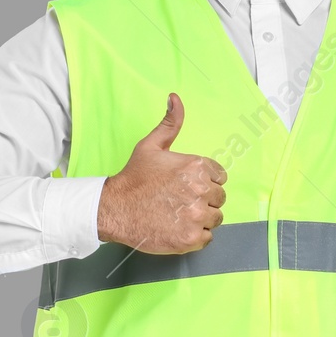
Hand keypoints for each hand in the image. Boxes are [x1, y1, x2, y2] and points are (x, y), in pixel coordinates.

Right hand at [97, 92, 227, 253]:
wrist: (116, 209)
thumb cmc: (134, 178)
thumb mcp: (151, 146)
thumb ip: (169, 123)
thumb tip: (175, 98)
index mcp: (197, 166)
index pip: (219, 177)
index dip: (204, 182)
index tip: (187, 186)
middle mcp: (201, 190)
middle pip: (219, 198)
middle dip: (204, 200)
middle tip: (180, 202)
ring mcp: (197, 216)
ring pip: (215, 218)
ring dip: (201, 218)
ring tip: (179, 215)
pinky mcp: (191, 238)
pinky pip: (207, 237)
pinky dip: (195, 236)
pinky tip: (178, 228)